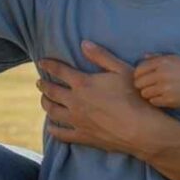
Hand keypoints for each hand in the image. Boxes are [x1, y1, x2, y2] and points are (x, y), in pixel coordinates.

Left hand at [35, 40, 179, 157]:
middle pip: (52, 92)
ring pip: (53, 112)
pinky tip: (51, 127)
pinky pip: (61, 134)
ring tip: (44, 100)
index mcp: (83, 84)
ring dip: (46, 104)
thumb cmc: (134, 97)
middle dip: (44, 85)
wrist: (140, 129)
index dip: (49, 65)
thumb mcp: (121, 70)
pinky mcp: (82, 136)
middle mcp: (75, 102)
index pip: (60, 71)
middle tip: (39, 82)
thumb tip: (83, 43)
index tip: (42, 62)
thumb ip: (101, 56)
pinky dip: (53, 129)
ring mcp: (77, 120)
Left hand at [134, 54, 179, 108]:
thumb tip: (143, 56)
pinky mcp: (168, 100)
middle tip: (149, 86)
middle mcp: (162, 74)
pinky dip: (155, 100)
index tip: (143, 78)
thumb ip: (157, 57)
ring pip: (144, 93)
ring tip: (156, 91)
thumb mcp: (174, 59)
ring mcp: (165, 88)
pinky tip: (162, 97)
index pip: (139, 70)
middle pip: (138, 83)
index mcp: (162, 63)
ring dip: (148, 93)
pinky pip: (152, 101)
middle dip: (142, 85)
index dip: (138, 75)